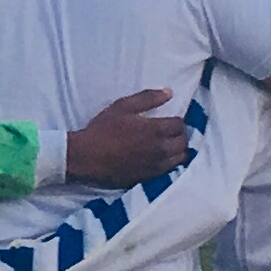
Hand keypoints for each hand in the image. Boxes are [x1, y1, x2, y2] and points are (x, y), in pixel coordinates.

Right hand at [66, 88, 189, 186]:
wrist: (87, 157)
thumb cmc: (103, 129)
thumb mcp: (122, 106)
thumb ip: (148, 98)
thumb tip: (169, 92)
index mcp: (156, 129)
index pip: (180, 124)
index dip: (176, 120)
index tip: (168, 120)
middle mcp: (160, 149)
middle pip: (183, 142)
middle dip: (179, 135)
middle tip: (170, 132)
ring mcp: (156, 165)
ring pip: (180, 158)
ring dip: (177, 150)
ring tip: (168, 145)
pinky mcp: (149, 178)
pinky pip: (169, 171)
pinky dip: (170, 163)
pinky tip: (160, 158)